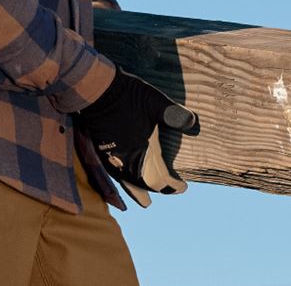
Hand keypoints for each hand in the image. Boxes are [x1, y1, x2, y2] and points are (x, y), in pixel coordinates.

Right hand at [76, 68, 196, 207]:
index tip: (183, 186)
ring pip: (128, 183)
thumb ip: (174, 114)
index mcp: (144, 150)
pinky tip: (125, 180)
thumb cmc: (128, 95)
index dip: (173, 186)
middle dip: (159, 189)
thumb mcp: (156, 101)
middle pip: (145, 185)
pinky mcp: (102, 151)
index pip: (162, 179)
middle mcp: (129, 159)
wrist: (97, 91)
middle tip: (170, 189)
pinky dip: (124, 183)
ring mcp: (113, 157)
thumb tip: (194, 124)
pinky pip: (115, 175)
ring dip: (140, 191)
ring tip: (146, 200)